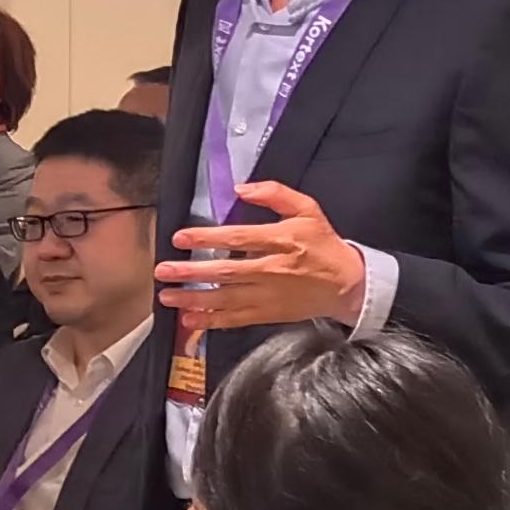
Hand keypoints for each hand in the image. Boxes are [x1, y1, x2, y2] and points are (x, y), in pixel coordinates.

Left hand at [158, 182, 369, 332]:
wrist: (347, 285)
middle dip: (191, 272)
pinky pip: (235, 319)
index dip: (207, 237)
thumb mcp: (307, 209)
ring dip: (194, 298)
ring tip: (167, 296)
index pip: (238, 238)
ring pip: (226, 298)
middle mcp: (272, 269)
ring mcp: (269, 295)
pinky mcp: (268, 313)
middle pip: (226, 271)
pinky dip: (212, 321)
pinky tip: (190, 319)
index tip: (180, 238)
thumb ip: (275, 194)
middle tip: (163, 270)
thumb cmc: (323, 244)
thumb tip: (241, 189)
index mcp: (281, 240)